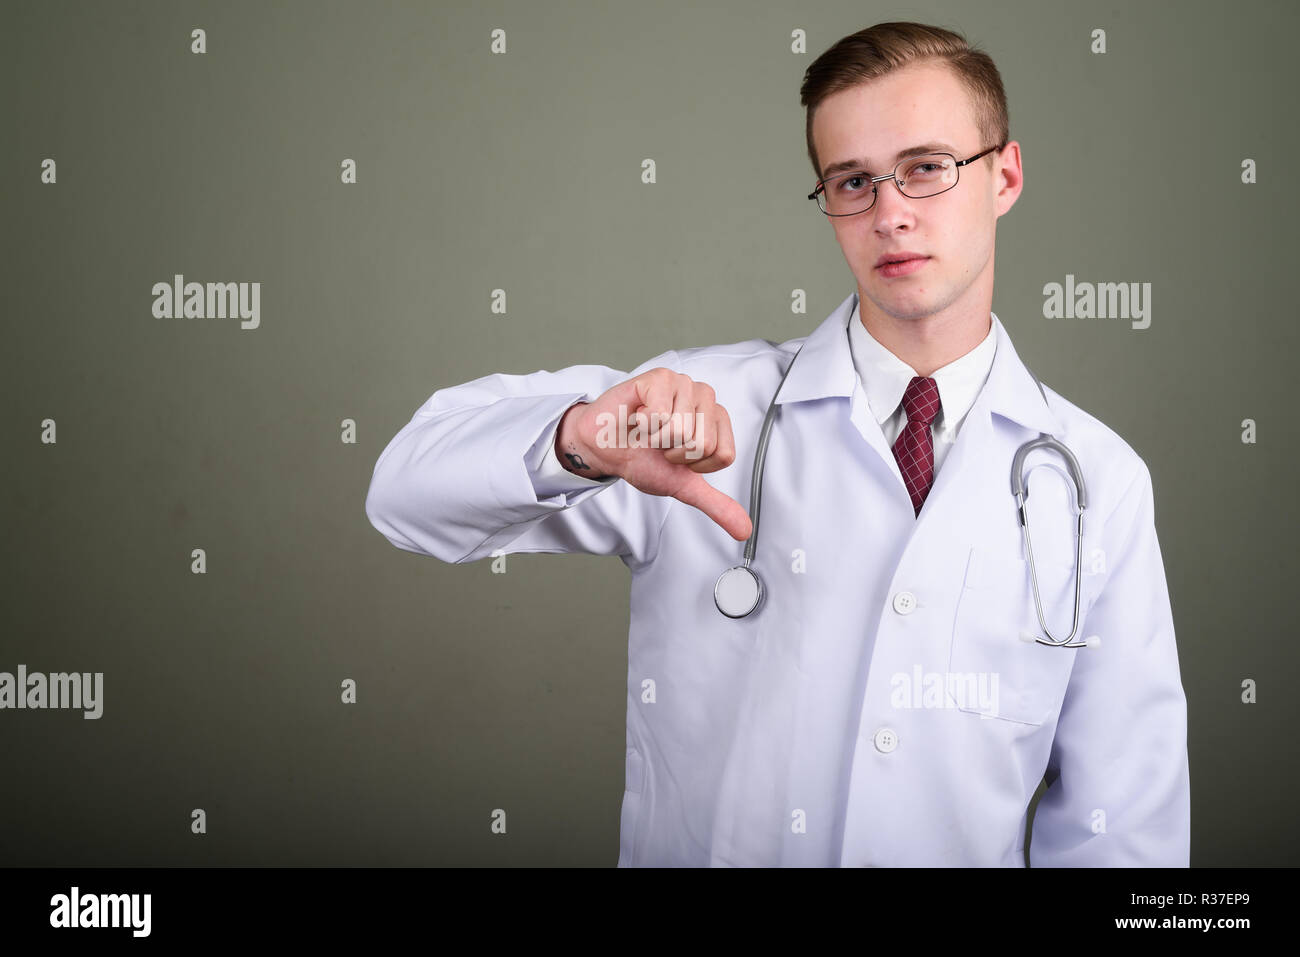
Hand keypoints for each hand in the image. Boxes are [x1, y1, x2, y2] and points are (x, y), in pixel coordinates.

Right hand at [554, 368, 752, 541]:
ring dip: (657, 439)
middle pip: (702, 443)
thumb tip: (744, 530)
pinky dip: (644, 424)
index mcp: (717, 420)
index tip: (676, 456)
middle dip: (673, 453)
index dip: (694, 465)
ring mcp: (683, 384)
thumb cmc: (643, 459)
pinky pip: (660, 412)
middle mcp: (705, 398)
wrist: (605, 448)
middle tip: (659, 444)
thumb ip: (715, 504)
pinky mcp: (660, 378)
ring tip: (648, 430)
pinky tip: (638, 417)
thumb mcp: (683, 486)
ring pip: (681, 429)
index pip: (723, 455)